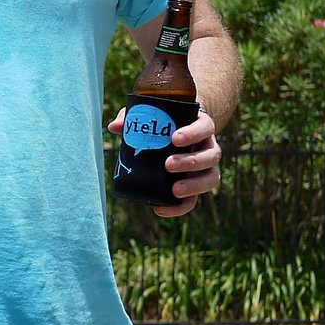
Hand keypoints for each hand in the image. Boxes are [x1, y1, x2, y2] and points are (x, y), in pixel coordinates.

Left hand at [107, 107, 221, 219]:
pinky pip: (194, 200)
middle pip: (211, 155)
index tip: (174, 139)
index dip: (193, 133)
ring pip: (210, 178)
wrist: (178, 136)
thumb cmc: (165, 123)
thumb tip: (114, 127)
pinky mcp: (195, 186)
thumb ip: (135, 117)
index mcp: (202, 127)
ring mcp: (206, 169)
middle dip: (191, 161)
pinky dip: (179, 207)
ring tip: (175, 190)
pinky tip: (161, 209)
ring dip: (194, 186)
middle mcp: (209, 147)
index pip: (205, 127)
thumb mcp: (152, 115)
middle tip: (168, 164)